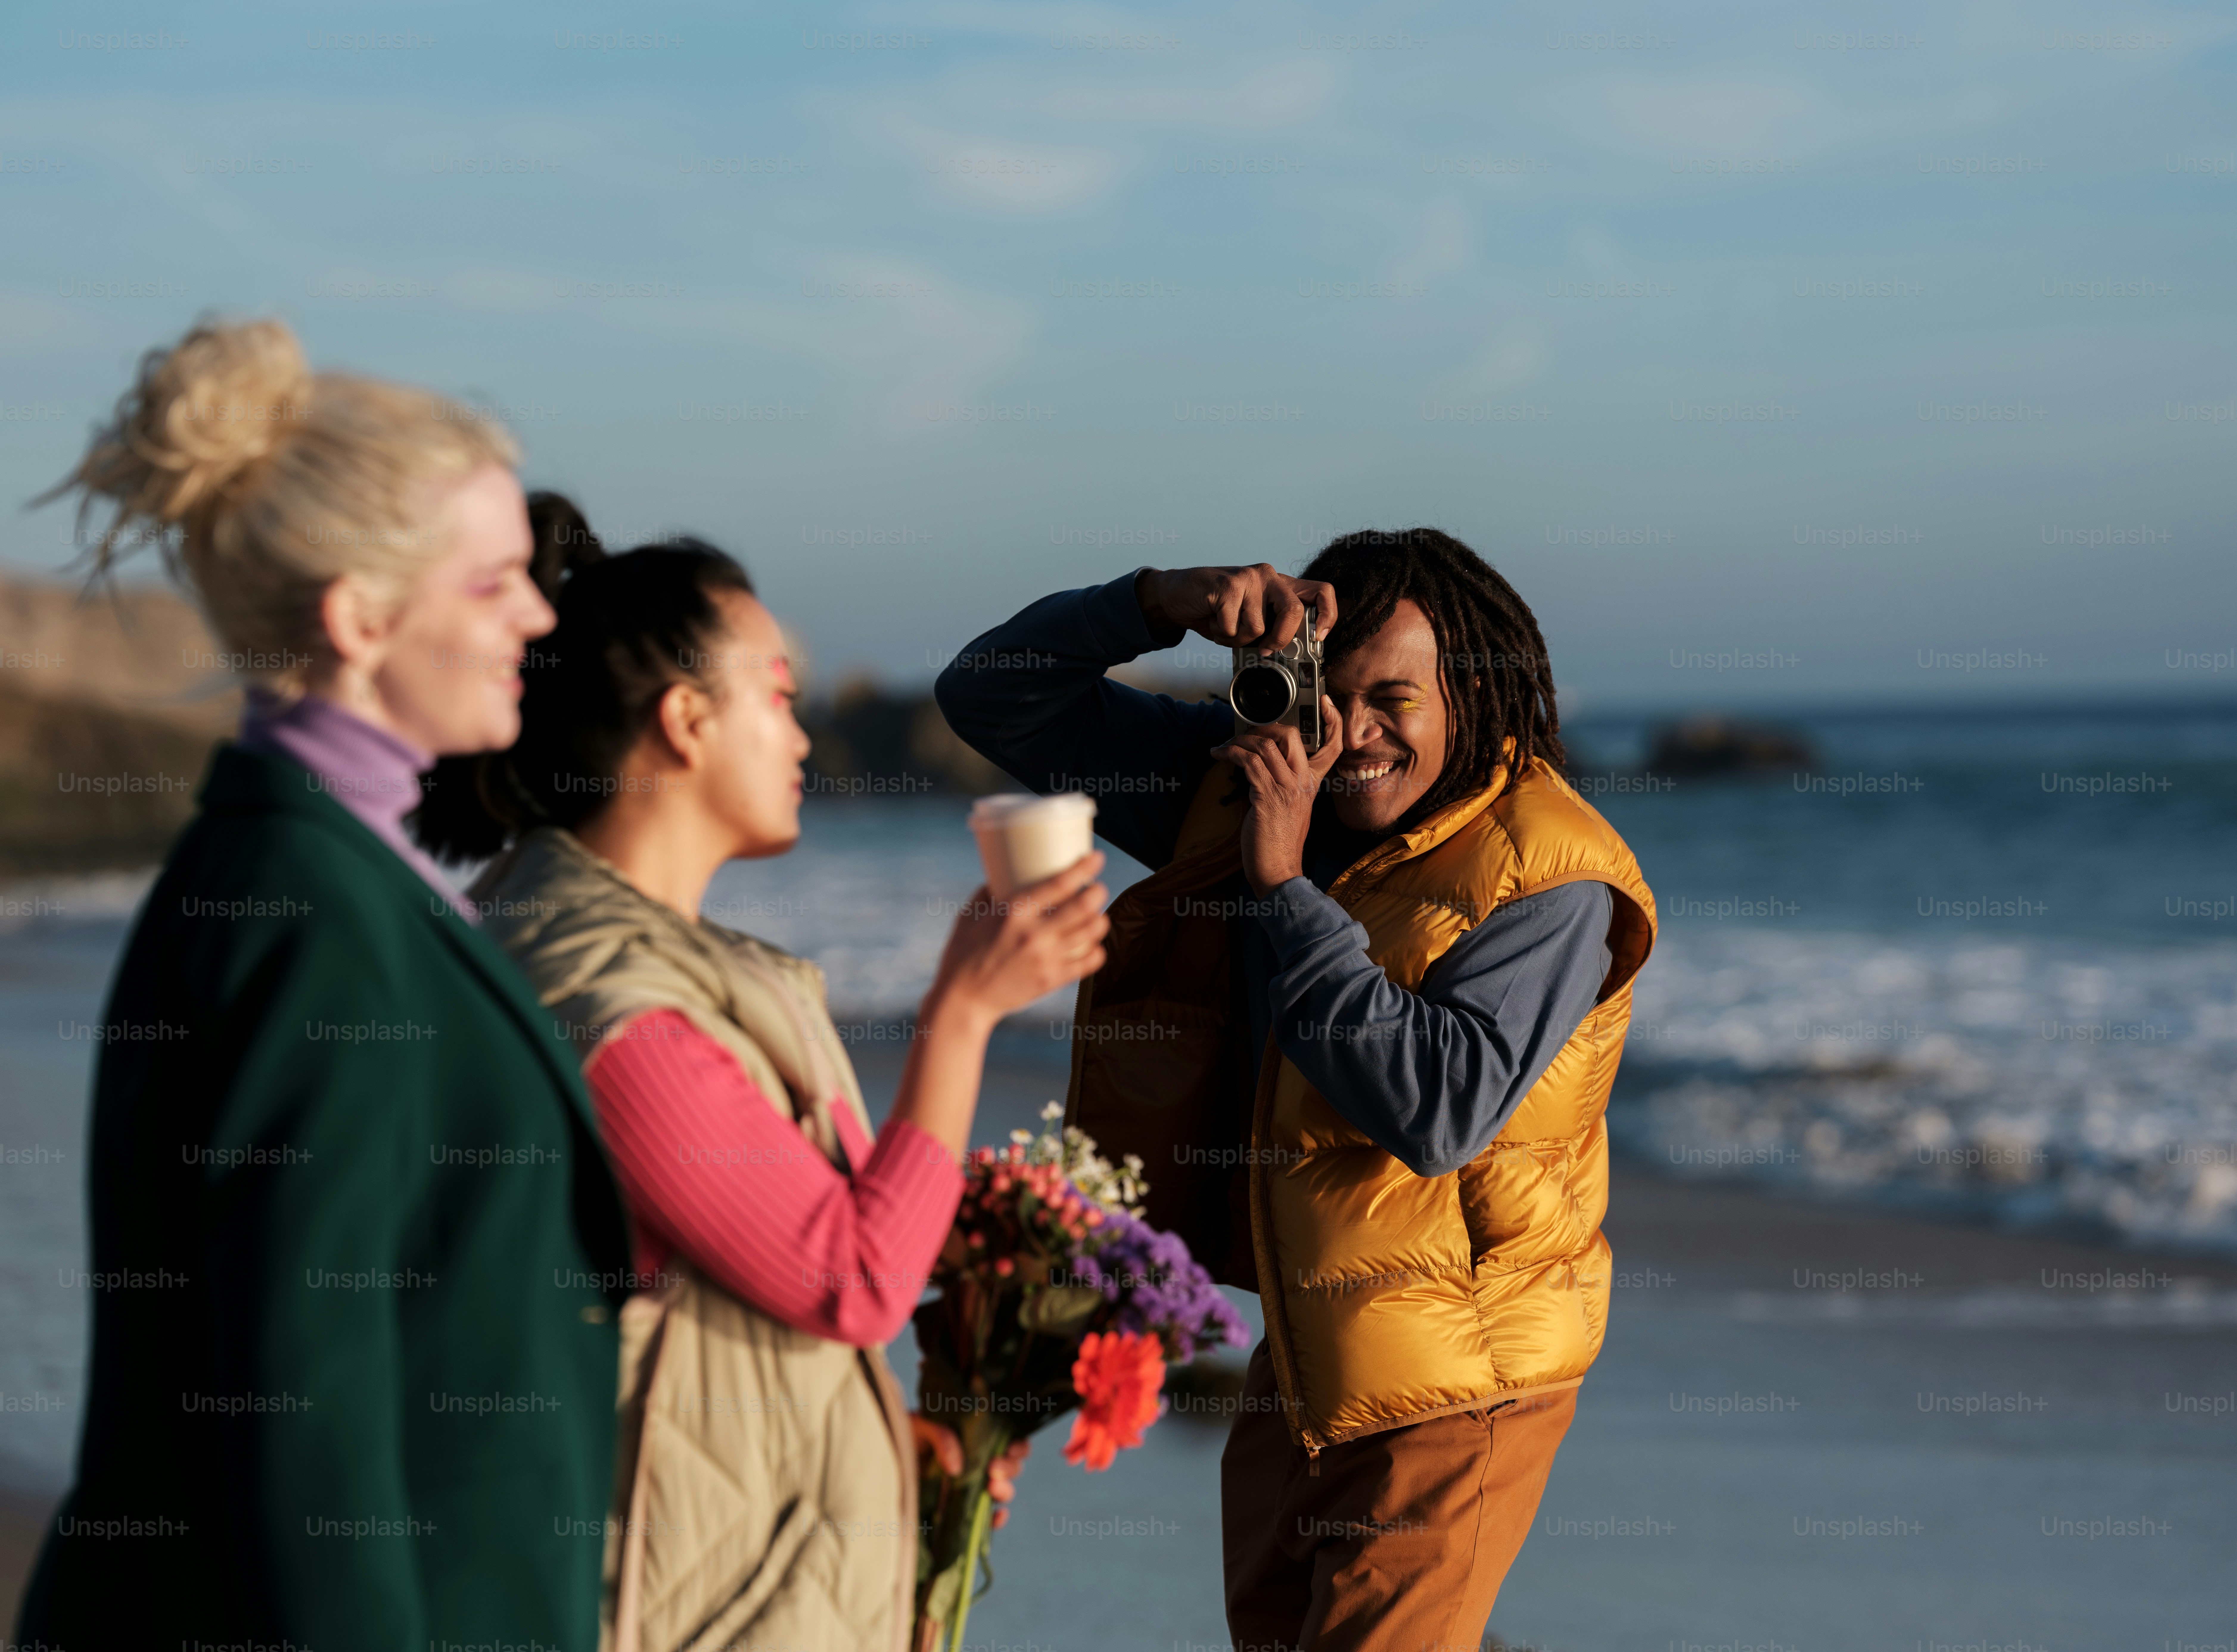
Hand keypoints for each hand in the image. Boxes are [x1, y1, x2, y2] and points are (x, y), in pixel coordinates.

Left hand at [911, 1417, 1031, 1529]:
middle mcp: (977, 1462)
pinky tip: (994, 1517)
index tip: (1010, 1449)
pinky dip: (995, 1520)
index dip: (1017, 1444)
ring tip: (993, 1489)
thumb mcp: (920, 1426)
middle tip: (994, 1469)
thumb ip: (940, 1435)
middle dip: (1010, 1468)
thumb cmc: (903, 1439)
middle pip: (1010, 1466)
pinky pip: (985, 1519)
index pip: (1008, 1439)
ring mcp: (969, 1487)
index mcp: (973, 1437)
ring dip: (1005, 1490)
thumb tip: (957, 1467)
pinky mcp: (958, 1510)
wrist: (883, 1463)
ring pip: (1002, 1490)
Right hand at [929, 853, 1110, 1024]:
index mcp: (1015, 911)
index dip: (1084, 868)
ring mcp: (1046, 958)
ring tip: (1097, 916)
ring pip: (1091, 933)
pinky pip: (1089, 963)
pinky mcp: (1052, 980)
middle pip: (1084, 907)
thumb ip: (989, 891)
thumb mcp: (970, 914)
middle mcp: (1034, 933)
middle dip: (1098, 893)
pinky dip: (1097, 951)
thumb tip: (1003, 873)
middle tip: (1098, 889)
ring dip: (1100, 920)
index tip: (1096, 858)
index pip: (1060, 884)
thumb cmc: (964, 953)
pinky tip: (1092, 946)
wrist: (964, 998)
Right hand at [1136, 565, 1336, 654]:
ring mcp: (1249, 578)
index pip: (1321, 592)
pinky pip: (1232, 626)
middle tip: (1263, 650)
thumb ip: (1270, 630)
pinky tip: (1211, 622)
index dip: (1327, 616)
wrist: (1176, 594)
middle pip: (1294, 612)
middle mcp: (1269, 576)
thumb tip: (1287, 656)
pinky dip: (1220, 634)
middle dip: (1278, 640)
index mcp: (1281, 585)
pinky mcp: (1228, 585)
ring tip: (1224, 629)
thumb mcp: (1249, 620)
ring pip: (1258, 626)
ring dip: (1238, 639)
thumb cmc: (1216, 611)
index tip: (1318, 639)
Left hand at [1212, 699, 1343, 895]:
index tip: (1323, 703)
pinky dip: (1231, 754)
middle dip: (1264, 727)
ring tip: (1224, 747)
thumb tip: (1259, 765)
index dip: (1332, 721)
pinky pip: (1249, 762)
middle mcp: (1304, 782)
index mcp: (1313, 784)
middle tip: (1244, 734)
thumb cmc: (1279, 841)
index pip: (1332, 746)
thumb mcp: (1290, 807)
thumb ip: (1283, 784)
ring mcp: (1287, 788)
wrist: (1278, 870)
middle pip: (1292, 735)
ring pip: (1265, 746)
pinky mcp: (1268, 797)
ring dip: (1238, 742)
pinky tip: (1220, 755)